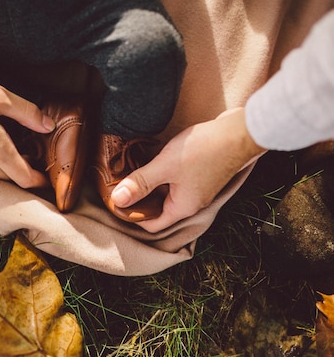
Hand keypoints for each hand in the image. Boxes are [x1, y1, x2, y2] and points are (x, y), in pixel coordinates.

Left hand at [111, 108, 266, 232]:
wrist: (241, 131)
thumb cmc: (205, 150)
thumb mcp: (165, 166)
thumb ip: (140, 183)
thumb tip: (118, 200)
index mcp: (183, 208)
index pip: (152, 225)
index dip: (132, 216)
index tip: (116, 201)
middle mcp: (191, 203)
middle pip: (158, 209)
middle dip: (139, 199)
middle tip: (119, 184)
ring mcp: (197, 189)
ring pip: (166, 193)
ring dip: (149, 185)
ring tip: (131, 171)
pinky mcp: (200, 175)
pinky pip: (174, 182)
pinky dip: (162, 176)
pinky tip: (151, 161)